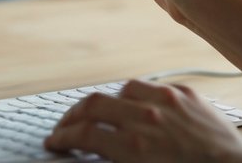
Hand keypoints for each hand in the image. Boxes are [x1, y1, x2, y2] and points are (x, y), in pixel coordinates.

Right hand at [45, 79, 241, 162]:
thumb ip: (114, 160)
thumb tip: (92, 150)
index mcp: (134, 148)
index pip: (82, 133)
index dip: (62, 137)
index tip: (54, 142)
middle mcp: (147, 120)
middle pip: (93, 105)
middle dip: (72, 116)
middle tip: (66, 126)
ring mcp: (168, 102)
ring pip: (121, 89)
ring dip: (107, 101)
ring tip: (100, 113)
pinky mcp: (187, 95)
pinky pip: (153, 86)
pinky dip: (139, 95)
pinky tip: (137, 104)